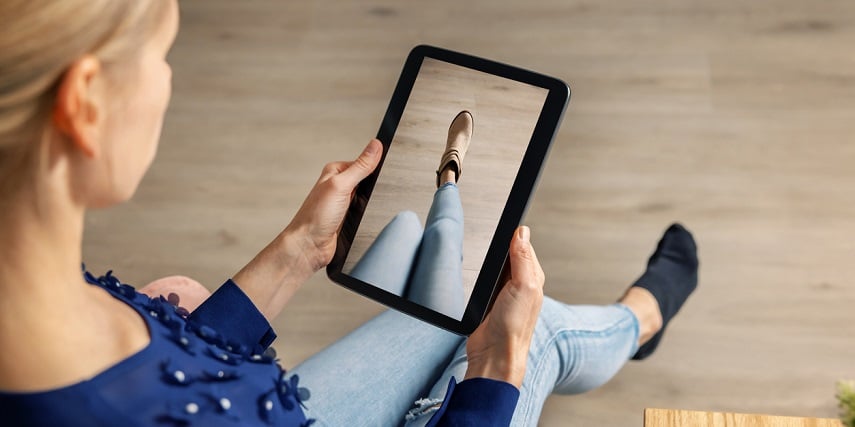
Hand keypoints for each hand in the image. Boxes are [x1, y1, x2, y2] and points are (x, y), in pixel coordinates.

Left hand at [286, 139, 382, 270]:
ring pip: (368, 197)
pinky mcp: (348, 217)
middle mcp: (338, 185)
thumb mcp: (341, 185)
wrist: (309, 246)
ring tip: (367, 208)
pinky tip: (367, 217)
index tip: (387, 168)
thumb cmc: (316, 217)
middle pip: (367, 179)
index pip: (362, 161)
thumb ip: (360, 166)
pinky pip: (365, 211)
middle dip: (374, 186)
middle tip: (373, 193)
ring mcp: (343, 202)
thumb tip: (375, 146)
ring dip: (371, 202)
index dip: (375, 165)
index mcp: (334, 171)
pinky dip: (368, 214)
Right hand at [464, 226, 544, 387]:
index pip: (525, 247)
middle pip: (510, 255)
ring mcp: (505, 294)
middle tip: (494, 231)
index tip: (507, 218)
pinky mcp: (490, 302)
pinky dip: (482, 275)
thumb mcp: (522, 286)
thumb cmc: (513, 328)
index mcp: (533, 279)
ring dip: (491, 260)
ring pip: (497, 267)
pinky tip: (478, 274)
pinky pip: (486, 281)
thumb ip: (523, 259)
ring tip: (487, 248)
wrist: (494, 355)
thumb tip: (522, 232)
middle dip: (503, 245)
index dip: (515, 234)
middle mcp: (521, 285)